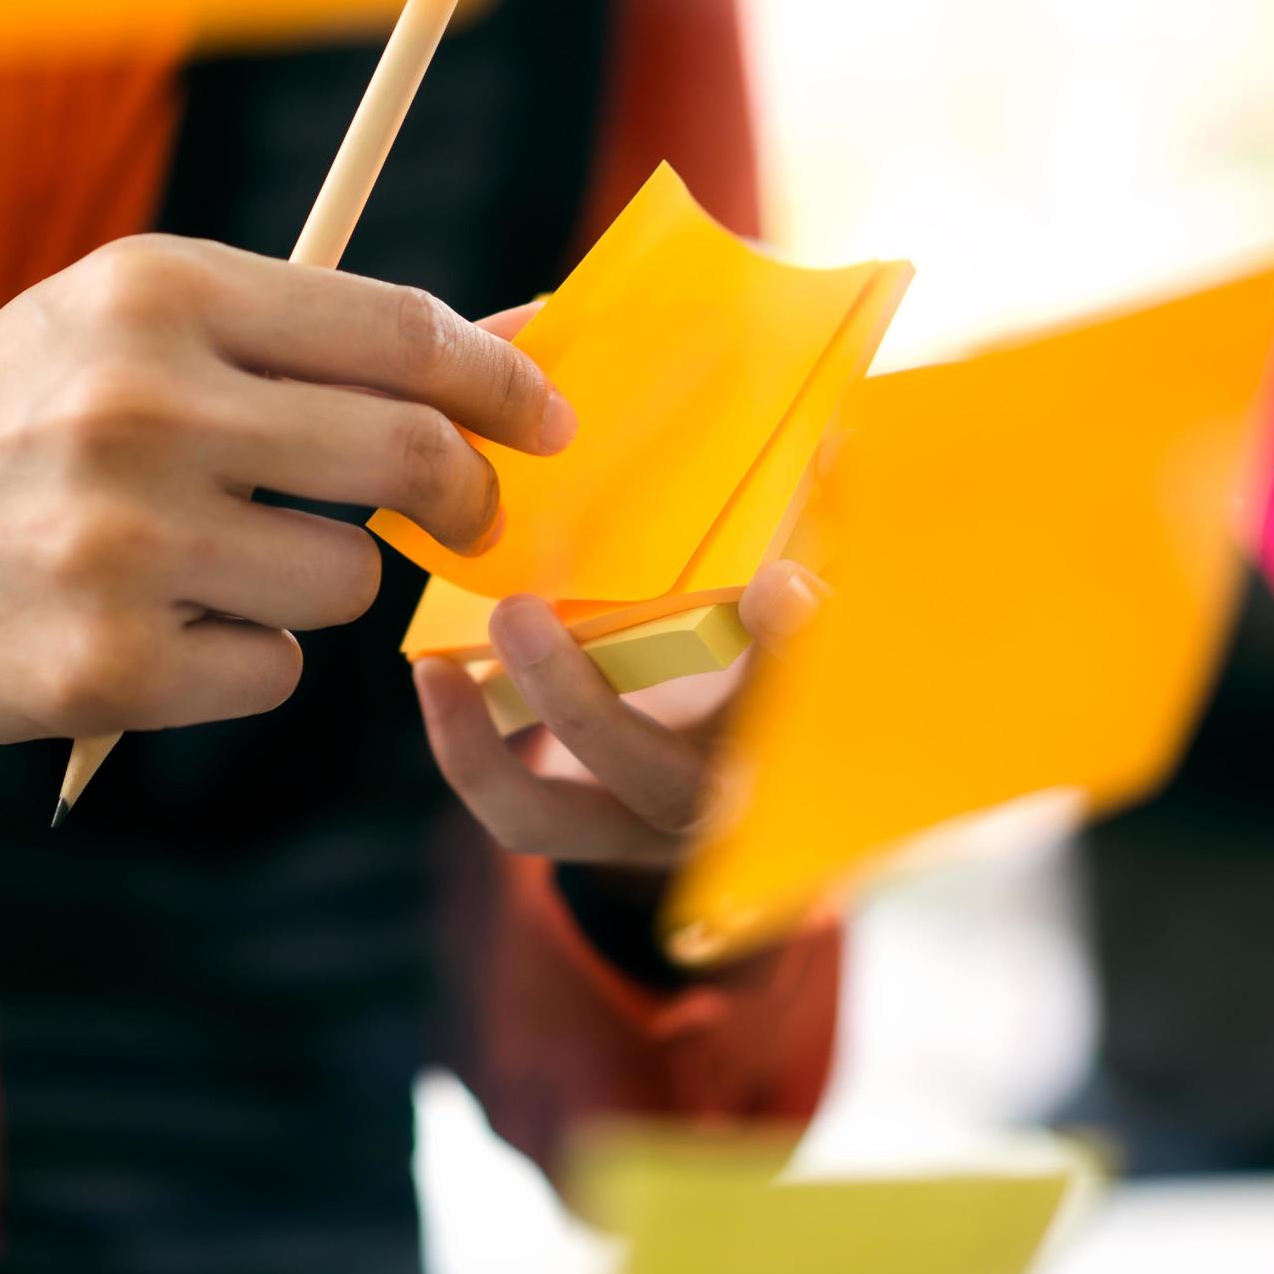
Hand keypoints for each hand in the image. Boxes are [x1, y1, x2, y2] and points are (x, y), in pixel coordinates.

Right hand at [0, 236, 573, 743]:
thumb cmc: (6, 421)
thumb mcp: (128, 329)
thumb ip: (306, 336)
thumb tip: (516, 347)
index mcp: (156, 292)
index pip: (395, 330)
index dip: (500, 380)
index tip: (548, 416)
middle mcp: (140, 404)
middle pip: (406, 458)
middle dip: (467, 496)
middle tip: (471, 516)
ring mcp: (120, 539)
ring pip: (348, 582)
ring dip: (322, 585)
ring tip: (218, 564)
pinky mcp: (104, 666)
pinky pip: (274, 673)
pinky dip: (244, 661)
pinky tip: (157, 630)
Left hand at [412, 559, 826, 866]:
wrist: (734, 763)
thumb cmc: (769, 652)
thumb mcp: (796, 597)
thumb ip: (822, 525)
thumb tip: (840, 443)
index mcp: (798, 731)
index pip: (811, 696)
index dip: (800, 648)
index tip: (782, 585)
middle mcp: (731, 797)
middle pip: (666, 785)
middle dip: (583, 708)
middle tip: (519, 617)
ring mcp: (654, 824)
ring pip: (571, 816)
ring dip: (487, 748)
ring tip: (442, 665)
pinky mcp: (594, 829)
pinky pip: (524, 815)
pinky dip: (469, 755)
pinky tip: (434, 678)